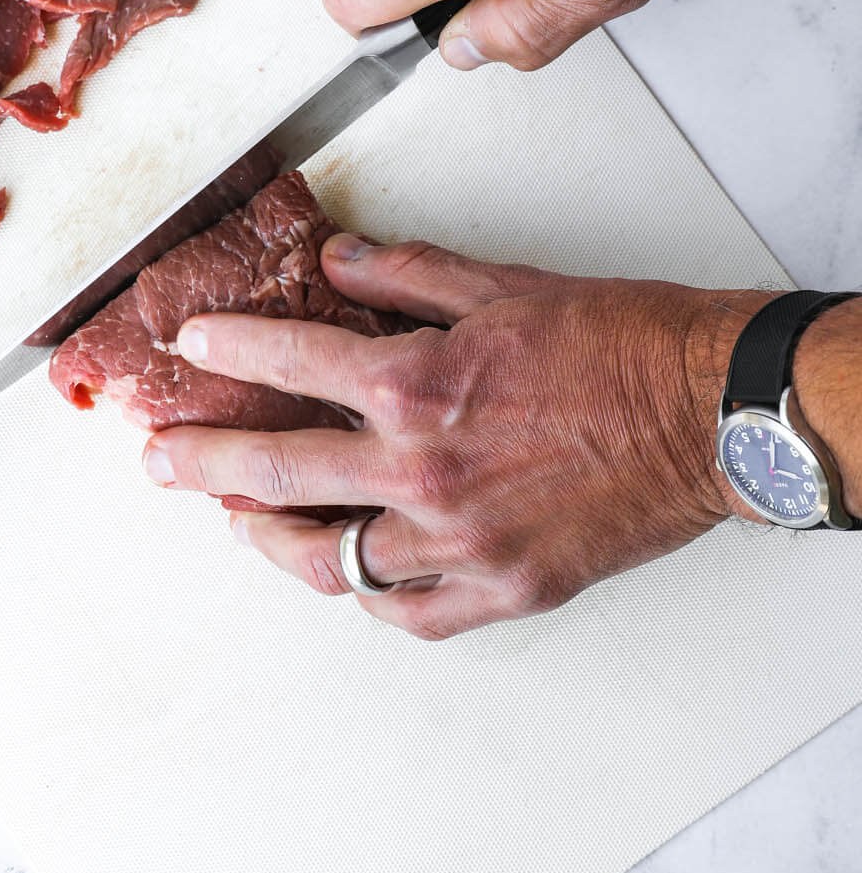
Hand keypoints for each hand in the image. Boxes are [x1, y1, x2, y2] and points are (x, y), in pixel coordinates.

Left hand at [143, 234, 771, 637]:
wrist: (710, 412)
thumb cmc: (620, 345)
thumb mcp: (503, 285)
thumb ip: (406, 276)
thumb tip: (336, 261)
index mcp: (417, 385)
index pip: (290, 364)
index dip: (231, 350)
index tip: (194, 350)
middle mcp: (423, 471)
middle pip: (276, 476)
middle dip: (202, 465)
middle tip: (161, 463)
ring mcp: (459, 541)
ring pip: (330, 560)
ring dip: (271, 539)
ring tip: (240, 522)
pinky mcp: (502, 587)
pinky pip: (407, 611)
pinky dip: (368, 594)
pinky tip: (348, 573)